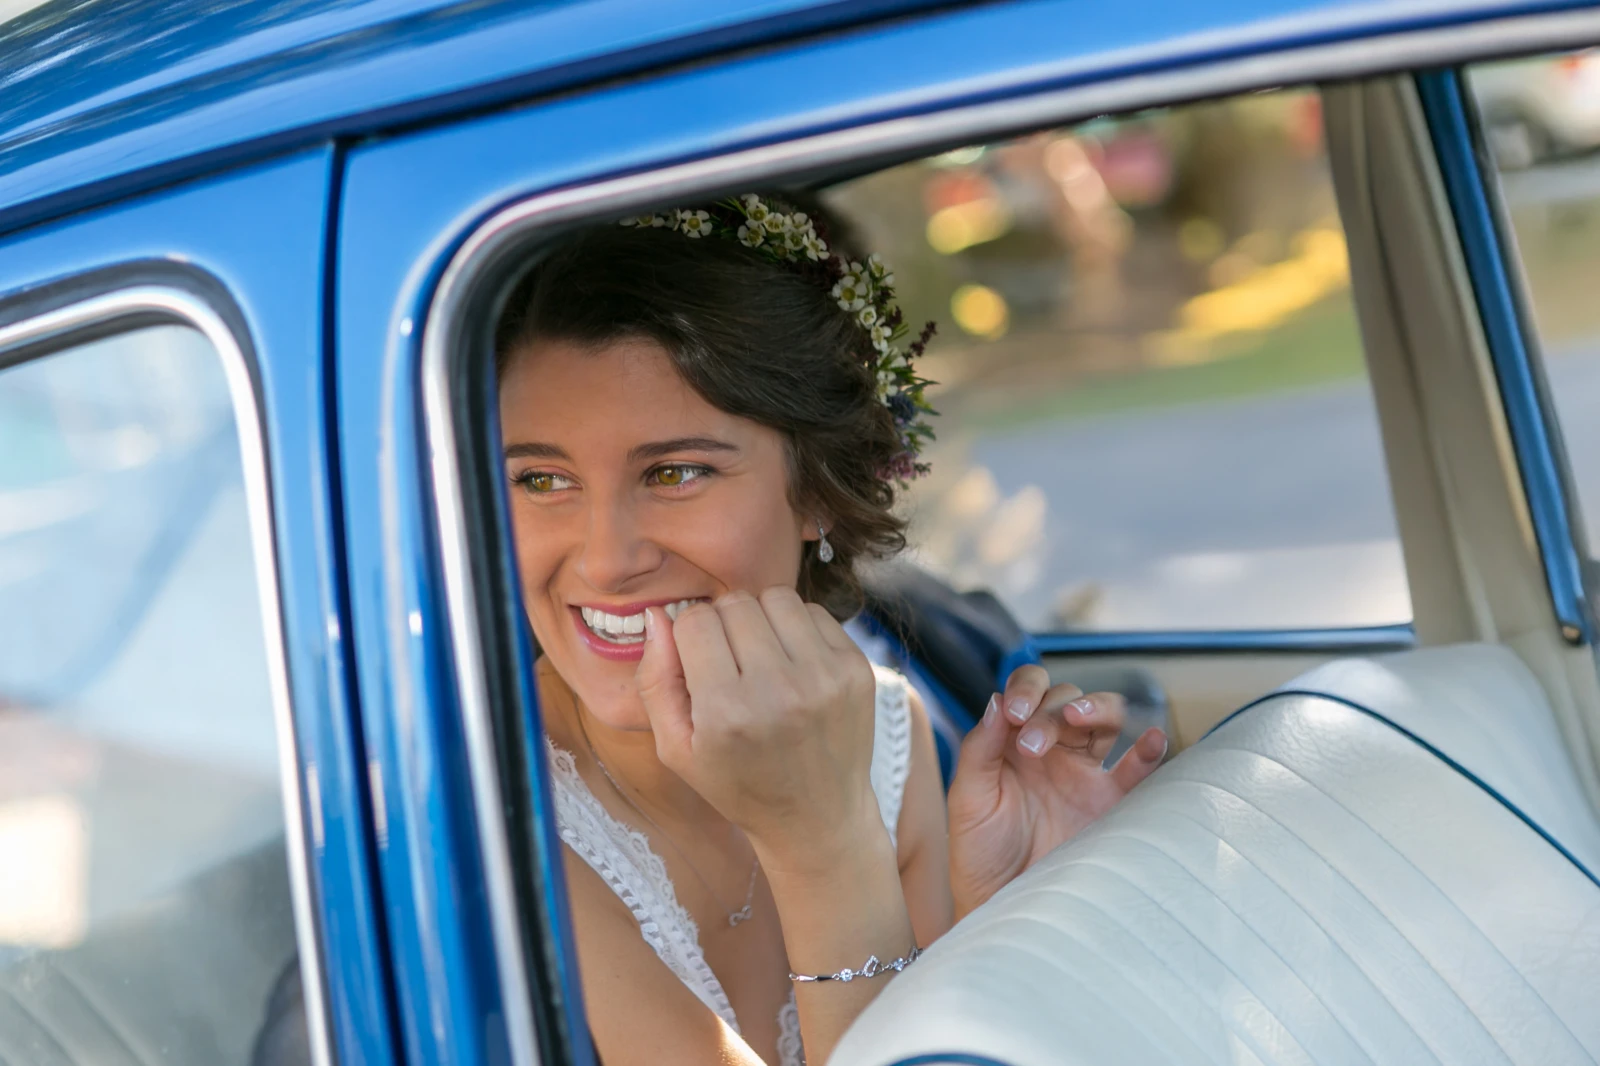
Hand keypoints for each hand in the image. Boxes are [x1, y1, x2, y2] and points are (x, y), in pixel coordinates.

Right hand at [634, 587, 885, 874]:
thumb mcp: (677, 750)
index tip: (698, 664)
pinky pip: (814, 612)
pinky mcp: (856, 669)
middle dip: (724, 624)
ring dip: (762, 619)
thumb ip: (655, 680)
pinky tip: (793, 664)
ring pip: (775, 597)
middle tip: (730, 663)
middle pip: (735, 603)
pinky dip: (797, 628)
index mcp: (727, 712)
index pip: (695, 621)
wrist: (818, 818)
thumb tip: (657, 616)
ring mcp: (825, 676)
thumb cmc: (739, 784)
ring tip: (762, 658)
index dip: (689, 637)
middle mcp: (780, 689)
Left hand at [946, 664, 1166, 919]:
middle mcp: (1052, 749)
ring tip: (1080, 719)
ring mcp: (1085, 773)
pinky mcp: (1112, 803)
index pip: (1027, 691)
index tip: (1013, 713)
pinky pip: (1140, 770)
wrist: (1005, 906)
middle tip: (1031, 746)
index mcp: (1013, 741)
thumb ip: (980, 748)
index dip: (1025, 689)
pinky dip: (1151, 749)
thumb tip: (996, 699)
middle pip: (1066, 699)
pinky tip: (1151, 739)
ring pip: (1105, 718)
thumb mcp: (968, 797)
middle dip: (1050, 711)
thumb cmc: (980, 854)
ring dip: (1096, 707)